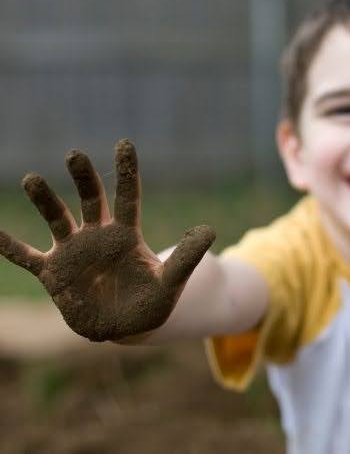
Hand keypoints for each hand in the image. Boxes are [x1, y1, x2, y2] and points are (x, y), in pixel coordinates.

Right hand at [0, 140, 214, 340]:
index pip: (127, 196)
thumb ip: (186, 258)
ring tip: (32, 179)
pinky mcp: (53, 272)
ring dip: (45, 201)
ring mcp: (73, 252)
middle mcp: (98, 236)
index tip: (125, 144)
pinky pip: (26, 256)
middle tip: (75, 155)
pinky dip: (7, 245)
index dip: (126, 171)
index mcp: (127, 234)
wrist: (126, 327)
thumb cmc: (152, 302)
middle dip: (83, 178)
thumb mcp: (172, 282)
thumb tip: (209, 230)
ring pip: (57, 219)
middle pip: (90, 200)